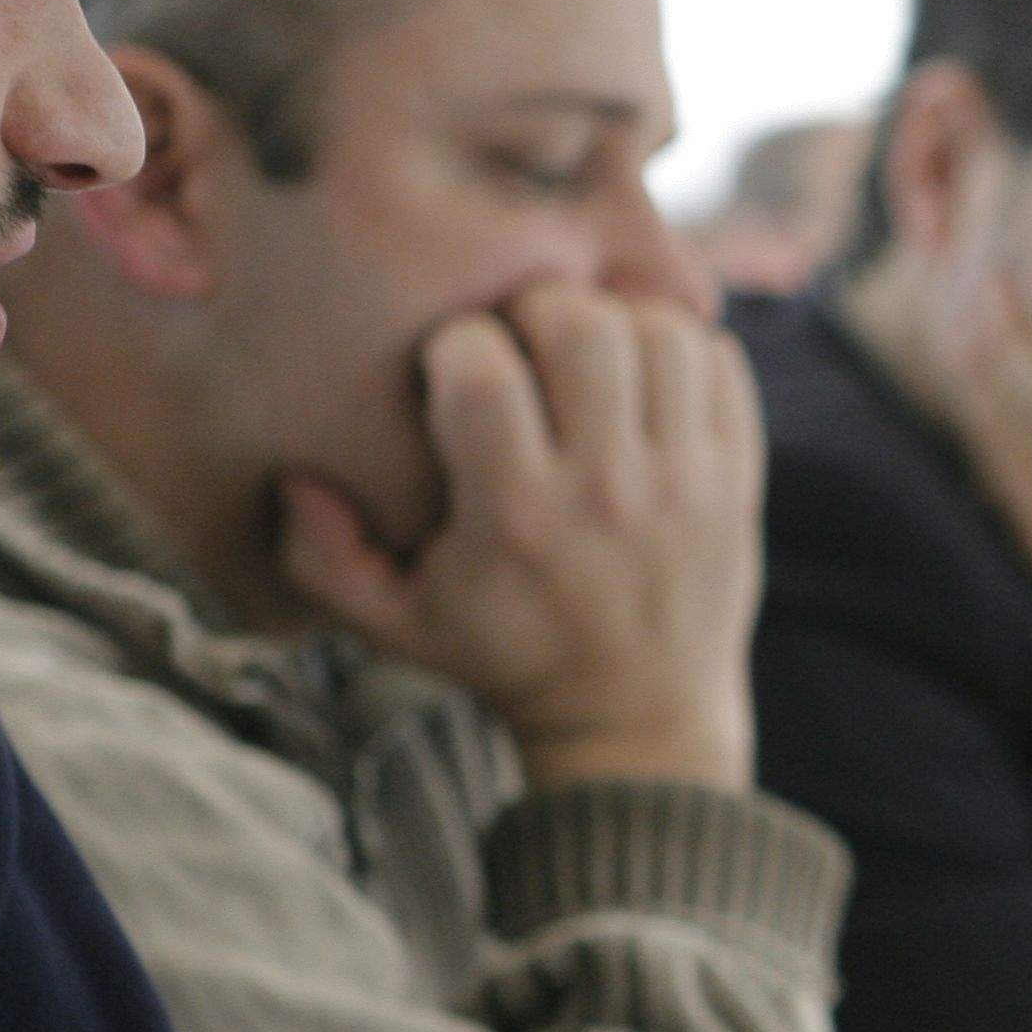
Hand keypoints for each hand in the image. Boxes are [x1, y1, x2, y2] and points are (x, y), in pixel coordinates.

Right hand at [277, 282, 760, 790]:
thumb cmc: (504, 655)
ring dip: (611, 321)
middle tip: (521, 346)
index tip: (453, 376)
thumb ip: (324, 558)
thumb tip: (295, 479)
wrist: (634, 720)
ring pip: (656, 328)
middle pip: (579, 323)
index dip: (456, 346)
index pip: (482, 369)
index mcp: (514, 517)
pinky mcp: (737, 475)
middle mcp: (606, 490)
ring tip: (581, 357)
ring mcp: (684, 479)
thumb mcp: (397, 624)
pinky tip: (640, 377)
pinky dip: (679, 346)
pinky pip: (717, 358)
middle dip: (536, 310)